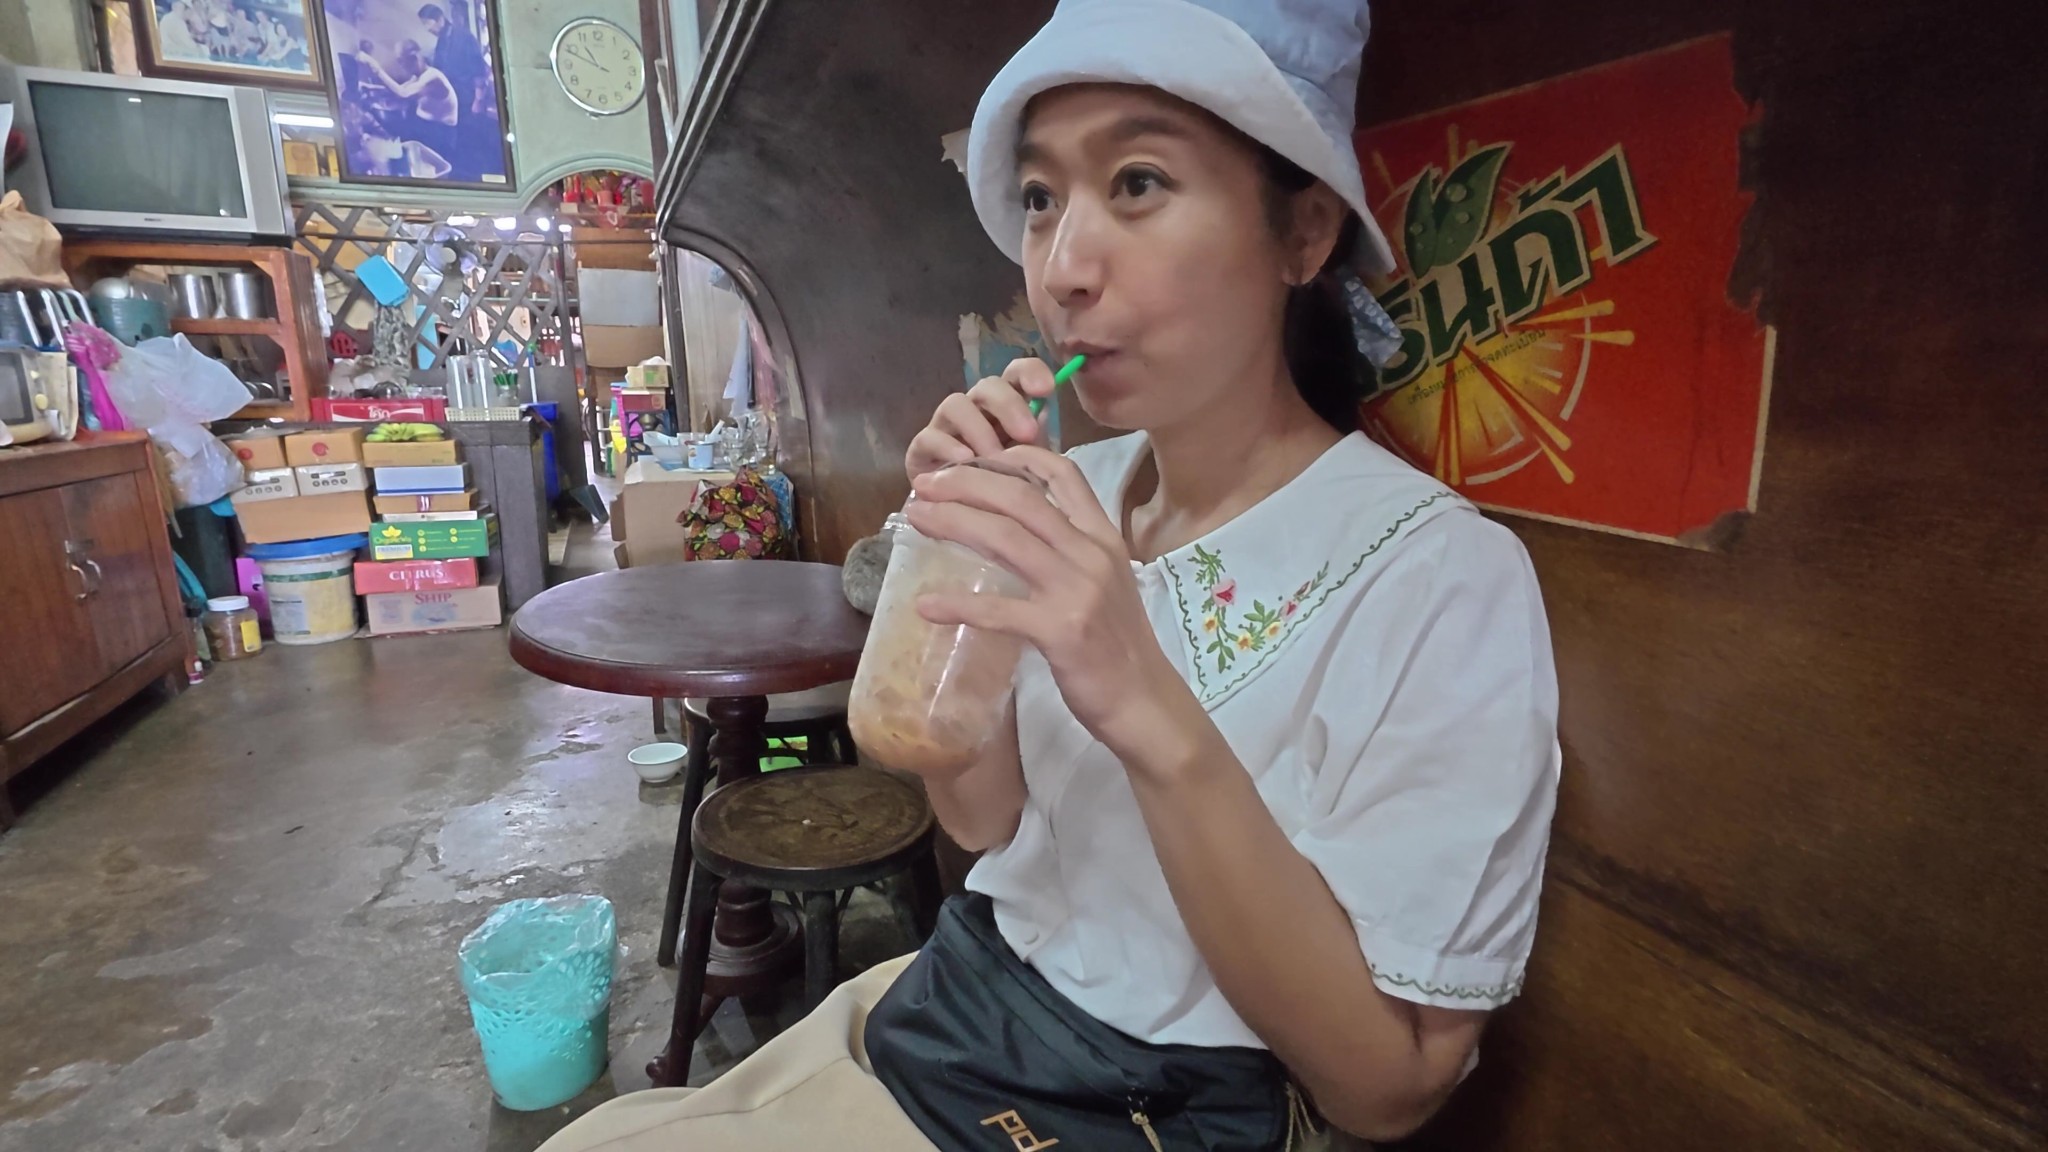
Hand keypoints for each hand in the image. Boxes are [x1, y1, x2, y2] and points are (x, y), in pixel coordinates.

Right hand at [904, 358, 1055, 479]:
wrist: (963, 517)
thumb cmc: (1001, 485)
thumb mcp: (1028, 466)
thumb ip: (1037, 442)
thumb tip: (1044, 414)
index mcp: (1005, 407)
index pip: (1016, 374)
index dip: (1030, 372)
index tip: (1047, 388)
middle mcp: (975, 409)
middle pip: (988, 386)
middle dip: (1009, 404)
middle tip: (1027, 433)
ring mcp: (945, 425)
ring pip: (955, 404)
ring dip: (978, 428)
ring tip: (995, 457)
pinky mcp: (921, 448)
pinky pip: (929, 437)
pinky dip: (948, 446)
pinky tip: (965, 461)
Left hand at [907, 446, 1190, 748]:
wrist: (1145, 701)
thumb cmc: (1119, 645)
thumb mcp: (1108, 582)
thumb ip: (1073, 552)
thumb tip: (1020, 532)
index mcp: (1104, 537)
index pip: (1063, 474)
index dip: (1016, 456)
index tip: (973, 457)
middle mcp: (1091, 554)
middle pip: (1021, 497)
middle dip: (966, 483)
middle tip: (925, 486)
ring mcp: (1076, 591)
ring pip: (1005, 538)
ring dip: (953, 523)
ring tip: (917, 520)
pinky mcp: (1060, 631)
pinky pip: (998, 611)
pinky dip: (957, 605)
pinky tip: (925, 605)